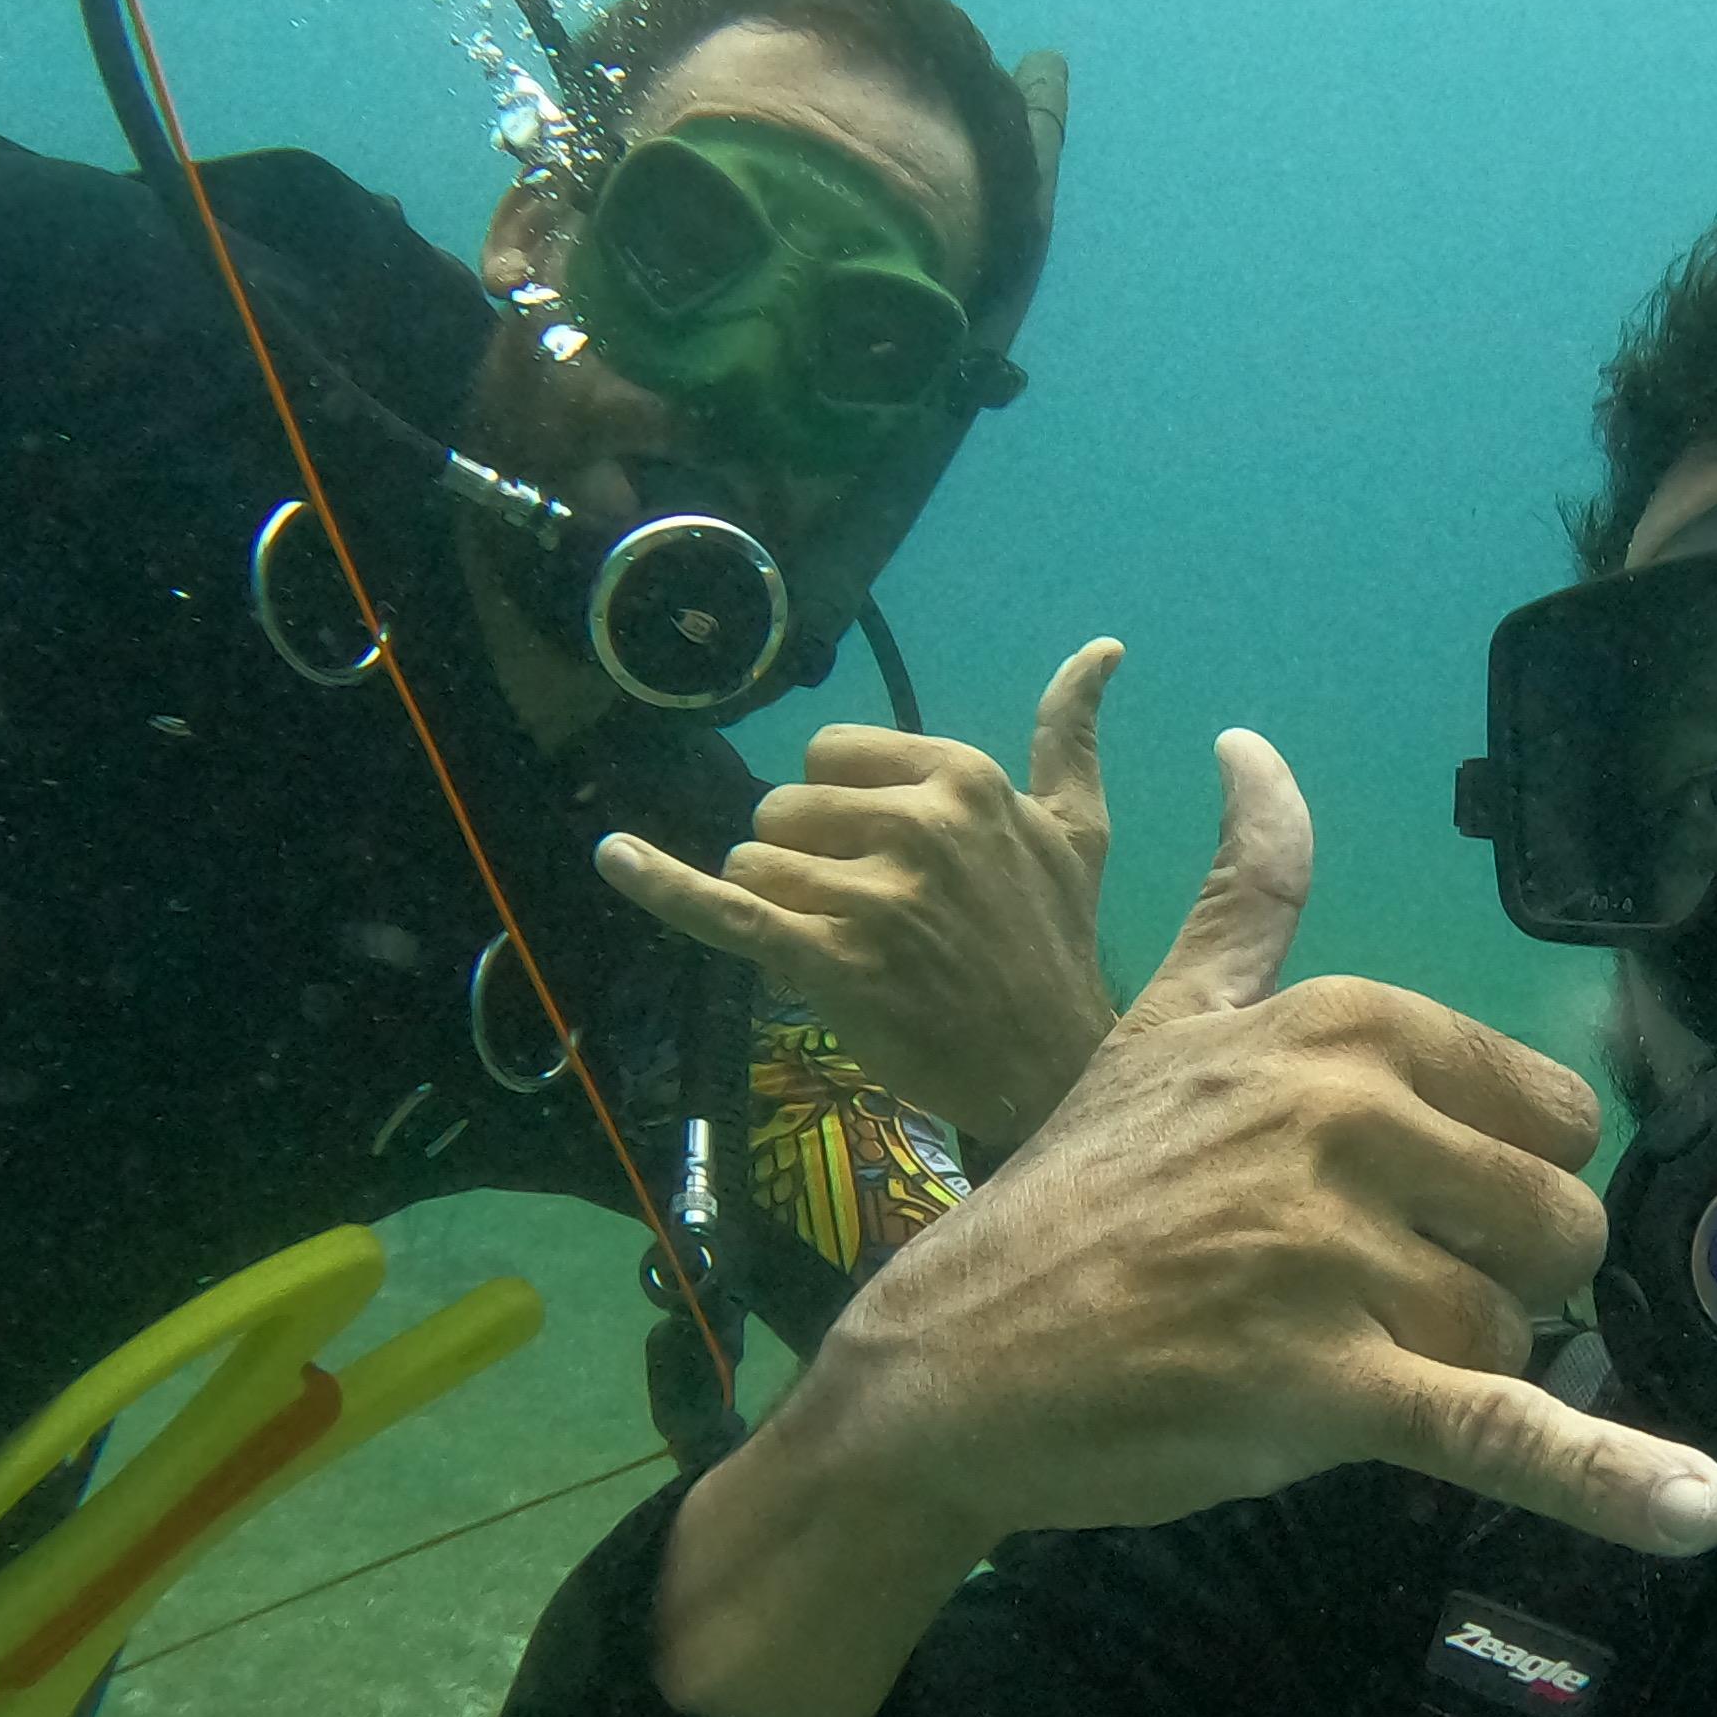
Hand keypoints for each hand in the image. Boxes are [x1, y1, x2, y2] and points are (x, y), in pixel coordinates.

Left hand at [591, 640, 1127, 1159]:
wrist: (1050, 1068)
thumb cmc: (1053, 944)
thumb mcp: (1076, 829)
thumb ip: (1069, 734)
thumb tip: (1101, 648)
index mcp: (962, 778)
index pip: (830, 752)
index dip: (840, 806)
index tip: (885, 855)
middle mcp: (917, 824)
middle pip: (784, 807)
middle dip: (806, 859)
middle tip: (872, 915)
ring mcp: (870, 895)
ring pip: (755, 863)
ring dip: (780, 907)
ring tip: (846, 947)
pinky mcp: (828, 960)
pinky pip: (725, 909)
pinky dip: (663, 884)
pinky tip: (615, 856)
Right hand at [650, 726, 1716, 1716]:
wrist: (954, 1358)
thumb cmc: (1081, 1194)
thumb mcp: (1166, 1019)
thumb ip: (1247, 899)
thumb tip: (1257, 747)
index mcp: (1345, 1025)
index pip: (1555, 1116)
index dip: (1498, 1186)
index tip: (1400, 1211)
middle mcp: (1349, 1116)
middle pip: (1557, 1223)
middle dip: (1491, 1281)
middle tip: (1360, 1301)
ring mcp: (1335, 1251)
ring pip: (1513, 1334)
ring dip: (1443, 1371)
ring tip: (1319, 1362)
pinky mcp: (1325, 1386)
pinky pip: (1503, 1431)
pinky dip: (1606, 1479)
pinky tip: (1696, 1514)